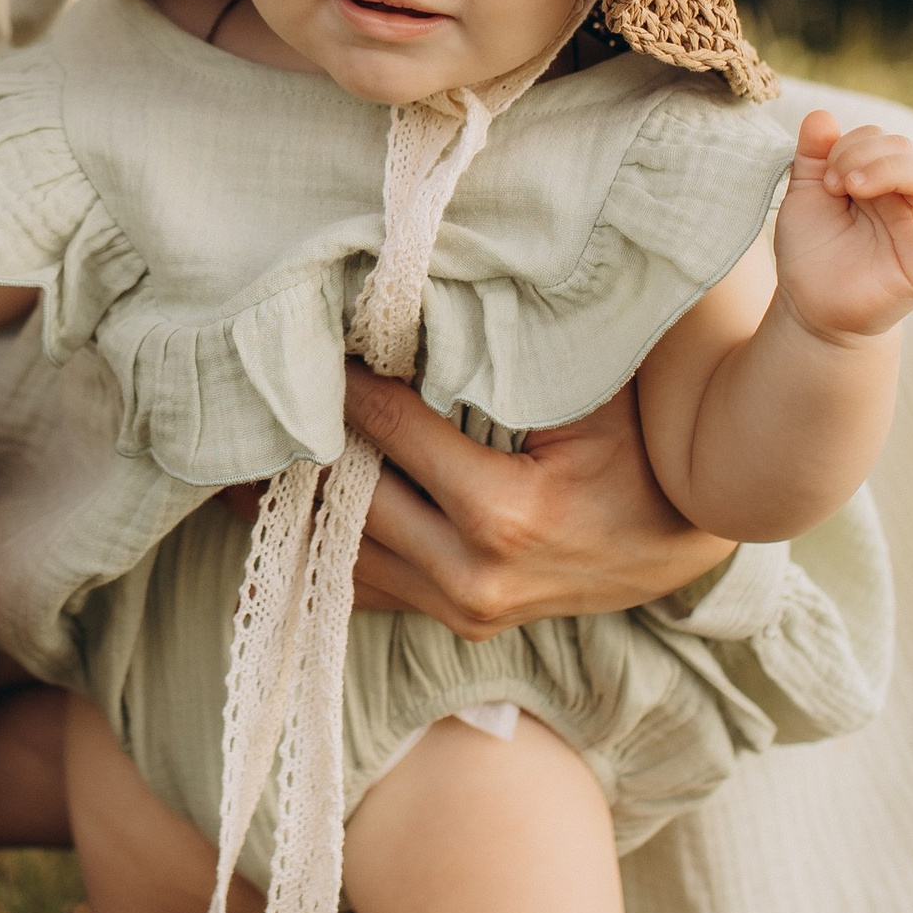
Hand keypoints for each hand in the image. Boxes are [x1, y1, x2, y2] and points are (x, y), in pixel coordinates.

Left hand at [223, 369, 734, 638]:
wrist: (688, 539)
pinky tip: (274, 510)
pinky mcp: (459, 624)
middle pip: (349, 498)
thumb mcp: (591, 391)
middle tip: (238, 394)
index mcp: (506, 514)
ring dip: (288, 505)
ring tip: (225, 458)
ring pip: (345, 552)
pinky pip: (367, 586)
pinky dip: (321, 545)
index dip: (338, 380)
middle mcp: (474, 575)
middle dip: (296, 445)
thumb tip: (421, 288)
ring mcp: (465, 610)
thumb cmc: (643, 446)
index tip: (296, 338)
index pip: (387, 430)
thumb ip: (512, 348)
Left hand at [774, 110, 912, 342]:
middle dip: (868, 155)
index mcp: (880, 179)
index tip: (824, 177)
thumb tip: (821, 114)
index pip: (884, 139)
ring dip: (895, 171)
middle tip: (836, 183)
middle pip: (910, 152)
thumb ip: (813, 156)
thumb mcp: (805, 197)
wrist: (810, 308)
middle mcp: (907, 198)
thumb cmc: (812, 251)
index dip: (852, 145)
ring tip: (855, 187)